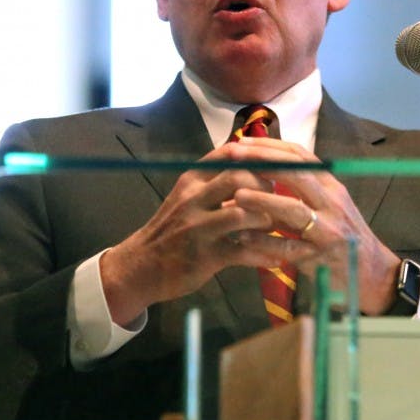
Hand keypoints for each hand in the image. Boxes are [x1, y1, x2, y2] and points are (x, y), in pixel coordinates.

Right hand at [98, 142, 314, 324]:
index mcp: (192, 179)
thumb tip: (253, 159)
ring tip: (277, 226)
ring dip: (267, 219)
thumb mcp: (188, 195)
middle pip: (239, 177)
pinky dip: (265, 254)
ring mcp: (199, 227)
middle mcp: (193, 198)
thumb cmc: (173, 228)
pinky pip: (244, 252)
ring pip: (243, 213)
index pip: (228, 153)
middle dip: (266, 186)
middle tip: (279, 197)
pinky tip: (278, 257)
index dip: (257, 157)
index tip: (274, 166)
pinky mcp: (206, 256)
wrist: (141, 266)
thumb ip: (215, 178)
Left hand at [227, 136, 401, 314]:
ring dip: (263, 199)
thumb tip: (266, 167)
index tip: (244, 141)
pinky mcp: (320, 258)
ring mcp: (328, 231)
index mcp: (332, 187)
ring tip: (236, 194)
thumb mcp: (331, 206)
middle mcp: (332, 203)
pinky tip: (242, 236)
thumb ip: (305, 188)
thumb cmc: (346, 237)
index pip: (302, 156)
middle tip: (234, 156)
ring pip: (293, 209)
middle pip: (297, 174)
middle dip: (263, 162)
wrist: (374, 274)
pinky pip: (288, 248)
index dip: (271, 146)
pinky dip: (264, 241)